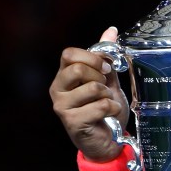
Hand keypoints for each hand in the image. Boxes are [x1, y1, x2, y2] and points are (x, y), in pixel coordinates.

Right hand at [49, 26, 128, 162]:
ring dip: (108, 95)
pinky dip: (112, 108)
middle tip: (105, 88)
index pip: (69, 54)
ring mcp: (62, 107)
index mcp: (63, 77)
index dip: (92, 57)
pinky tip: (108, 115)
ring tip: (106, 104)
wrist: (108, 140)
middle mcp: (57, 90)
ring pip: (93, 88)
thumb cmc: (104, 110)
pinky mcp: (73, 122)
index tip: (105, 68)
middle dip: (100, 77)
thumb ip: (106, 58)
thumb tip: (110, 30)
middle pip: (77, 69)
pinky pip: (101, 105)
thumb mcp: (107, 80)